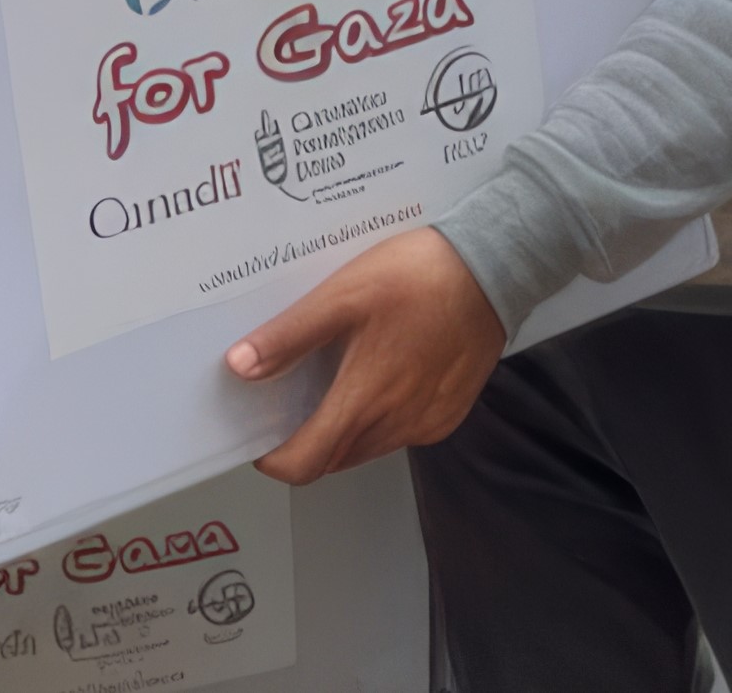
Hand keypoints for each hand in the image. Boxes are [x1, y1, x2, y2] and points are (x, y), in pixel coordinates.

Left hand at [223, 226, 506, 482]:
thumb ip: (289, 336)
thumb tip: (240, 367)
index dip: (276, 460)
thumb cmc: (414, 278)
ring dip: (341, 429)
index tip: (259, 435)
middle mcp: (397, 426)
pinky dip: (376, 418)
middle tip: (287, 397)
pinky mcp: (448, 414)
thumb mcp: (340, 296)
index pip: (306, 463)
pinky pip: (400, 432)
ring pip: (367, 447)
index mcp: (364, 401)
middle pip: (334, 458)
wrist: (492, 268)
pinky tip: (374, 374)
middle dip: (305, 440)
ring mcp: (427, 424)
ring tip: (328, 380)